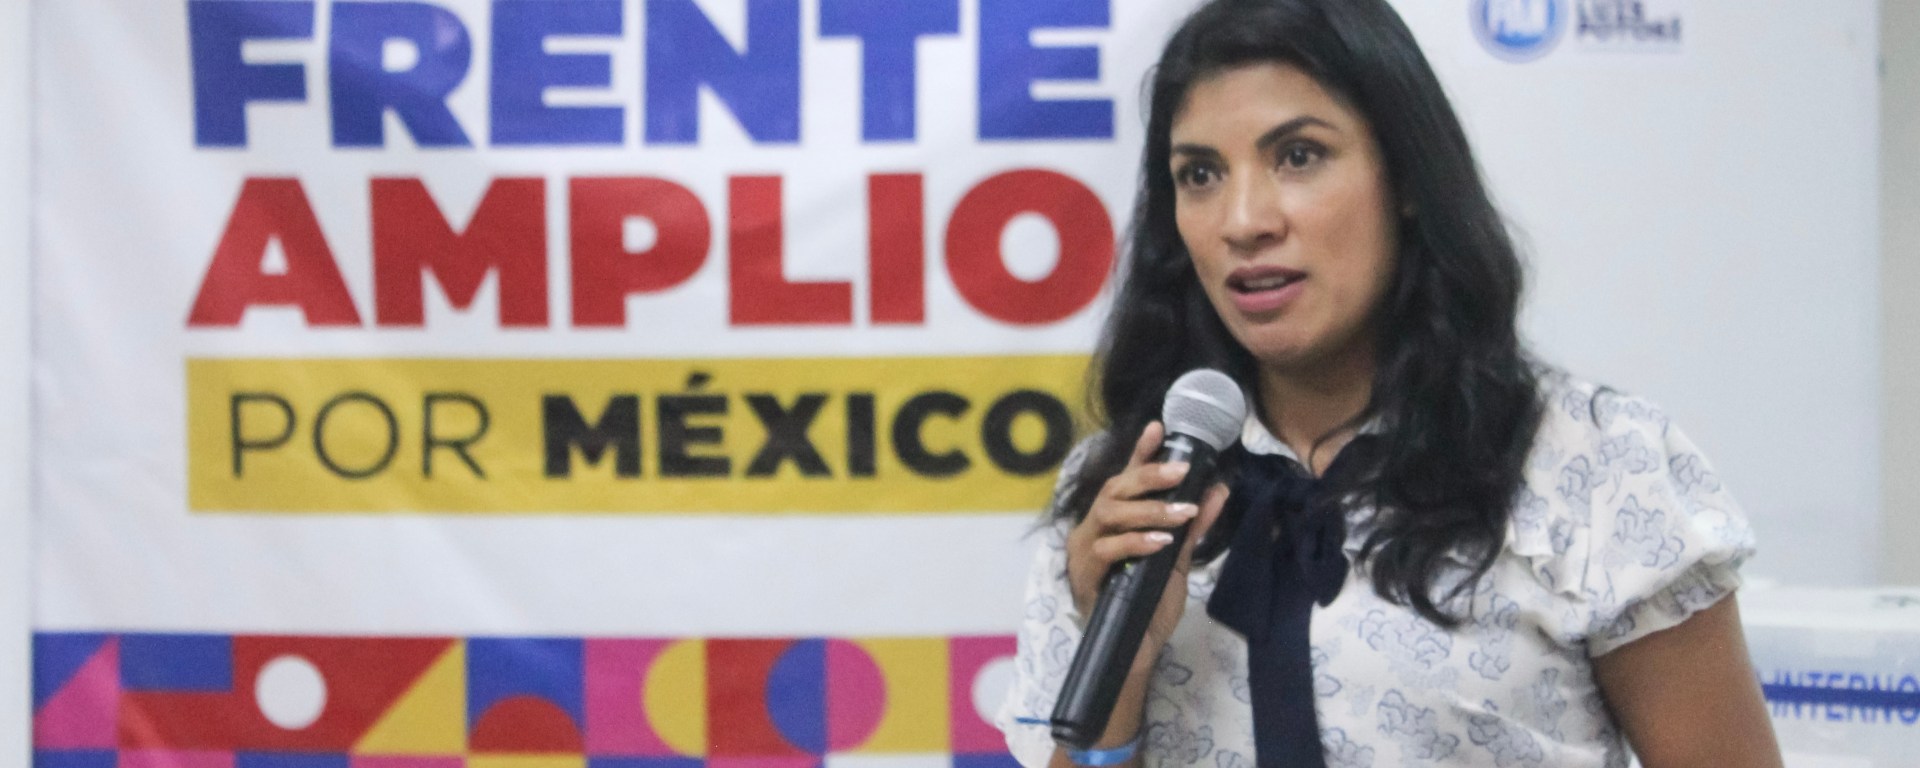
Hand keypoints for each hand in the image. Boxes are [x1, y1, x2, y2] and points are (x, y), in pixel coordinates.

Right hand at [1064, 421, 1229, 674]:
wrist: (1135, 651)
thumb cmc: (1148, 604)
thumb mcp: (1176, 561)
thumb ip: (1192, 527)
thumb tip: (1217, 490)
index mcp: (1113, 522)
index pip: (1125, 480)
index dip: (1140, 453)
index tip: (1160, 427)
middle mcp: (1093, 529)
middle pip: (1114, 489)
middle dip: (1148, 476)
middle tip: (1181, 470)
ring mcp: (1085, 551)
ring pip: (1109, 513)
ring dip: (1148, 510)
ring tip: (1180, 512)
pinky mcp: (1085, 576)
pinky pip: (1107, 549)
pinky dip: (1135, 542)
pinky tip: (1160, 542)